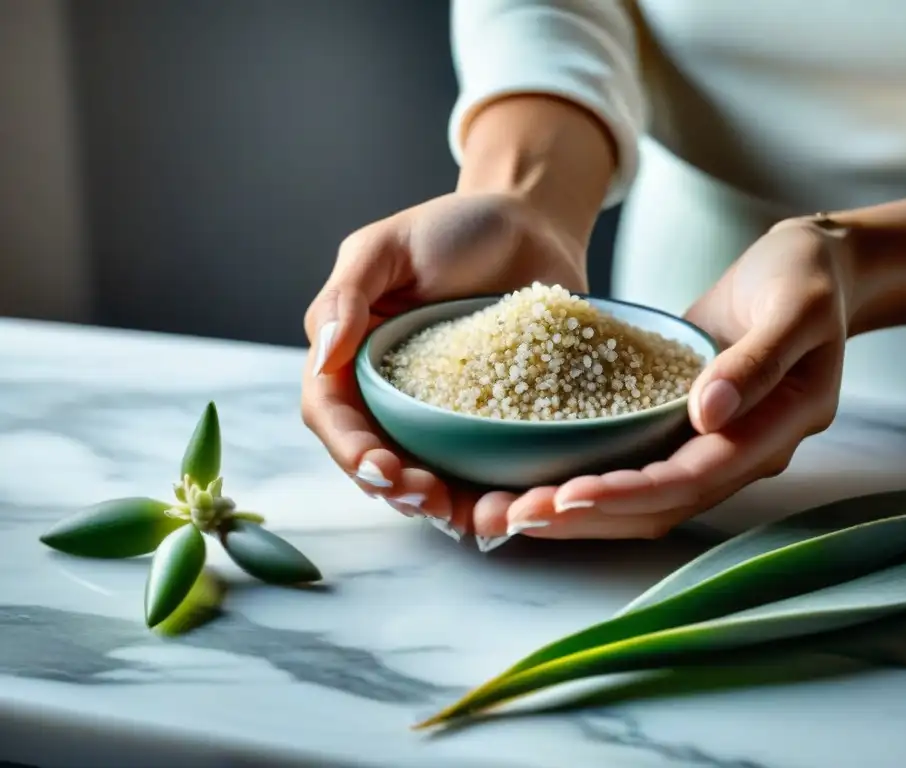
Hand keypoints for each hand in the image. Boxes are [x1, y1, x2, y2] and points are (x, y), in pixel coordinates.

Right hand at [301, 192, 586, 536]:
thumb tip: (321, 353)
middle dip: (395, 488)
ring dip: (445, 504)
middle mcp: (391, 395)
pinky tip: (515, 504)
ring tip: (473, 516)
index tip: (379, 469)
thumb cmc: (450, 228)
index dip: (349, 450)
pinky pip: (487, 465)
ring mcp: (442, 413)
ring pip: (430, 474)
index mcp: (352, 358)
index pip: (332, 415)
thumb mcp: (387, 246)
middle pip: (377, 458)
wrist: (529, 225)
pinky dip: (496, 491)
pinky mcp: (493, 420)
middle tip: (427, 499)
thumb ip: (347, 294)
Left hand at [472, 218, 856, 541]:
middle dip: (581, 516)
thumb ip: (759, 361)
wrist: (811, 270)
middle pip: (654, 506)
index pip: (692, 479)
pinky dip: (583, 471)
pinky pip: (629, 460)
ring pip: (636, 496)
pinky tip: (532, 470)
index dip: (629, 493)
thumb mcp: (797, 308)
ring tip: (503, 509)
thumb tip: (708, 412)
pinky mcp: (677, 422)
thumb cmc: (808, 280)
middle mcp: (735, 452)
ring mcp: (706, 442)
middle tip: (508, 516)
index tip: (567, 495)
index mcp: (772, 432)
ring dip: (572, 507)